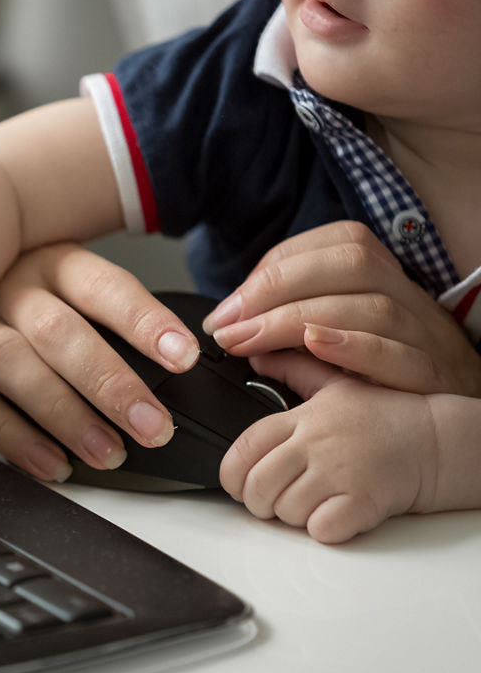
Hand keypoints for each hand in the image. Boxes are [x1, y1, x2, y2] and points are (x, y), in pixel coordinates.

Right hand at [0, 242, 201, 479]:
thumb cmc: (24, 305)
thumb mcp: (69, 290)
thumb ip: (111, 321)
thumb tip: (179, 362)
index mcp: (52, 263)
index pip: (104, 287)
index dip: (144, 322)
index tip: (185, 358)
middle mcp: (8, 289)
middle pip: (58, 332)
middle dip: (110, 384)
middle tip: (152, 427)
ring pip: (11, 364)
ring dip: (64, 415)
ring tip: (108, 452)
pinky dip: (14, 439)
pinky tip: (53, 463)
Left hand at [202, 221, 480, 395]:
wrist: (445, 428)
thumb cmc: (381, 377)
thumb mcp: (338, 337)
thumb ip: (292, 321)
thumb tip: (232, 323)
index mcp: (384, 279)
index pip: (336, 244)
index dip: (275, 268)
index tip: (230, 306)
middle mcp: (407, 298)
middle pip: (351, 263)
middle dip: (277, 288)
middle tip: (228, 325)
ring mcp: (423, 336)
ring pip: (370, 305)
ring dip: (296, 319)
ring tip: (248, 341)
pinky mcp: (428, 377)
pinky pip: (398, 353)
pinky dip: (352, 346)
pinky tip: (313, 346)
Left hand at [220, 351, 437, 543]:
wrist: (440, 441)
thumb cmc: (387, 417)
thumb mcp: (335, 385)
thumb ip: (293, 372)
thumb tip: (256, 358)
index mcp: (303, 419)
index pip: (244, 448)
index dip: (231, 474)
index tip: (237, 484)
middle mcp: (316, 444)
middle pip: (258, 487)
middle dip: (260, 502)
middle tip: (277, 499)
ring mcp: (339, 473)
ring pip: (286, 512)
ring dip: (295, 516)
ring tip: (318, 499)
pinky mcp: (362, 502)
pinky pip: (320, 530)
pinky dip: (323, 529)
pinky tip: (337, 512)